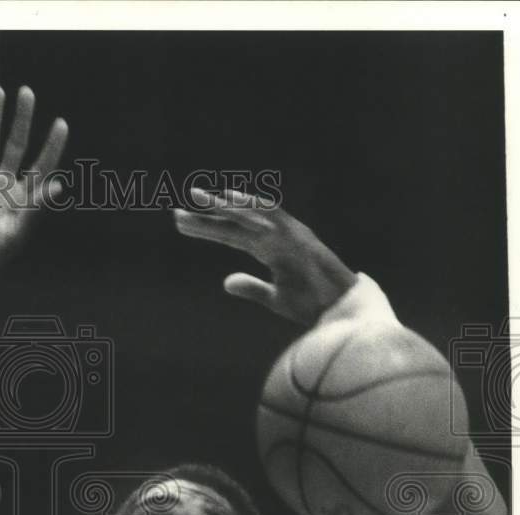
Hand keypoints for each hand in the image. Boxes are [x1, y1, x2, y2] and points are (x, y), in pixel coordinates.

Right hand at [0, 86, 67, 288]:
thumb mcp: (15, 233)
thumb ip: (34, 207)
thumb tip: (59, 185)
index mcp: (21, 201)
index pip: (41, 167)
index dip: (52, 146)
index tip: (60, 122)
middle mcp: (4, 187)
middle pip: (16, 146)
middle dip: (22, 119)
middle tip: (26, 91)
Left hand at [174, 188, 357, 326]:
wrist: (342, 311)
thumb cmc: (313, 304)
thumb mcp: (274, 298)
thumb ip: (251, 287)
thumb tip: (225, 282)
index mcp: (268, 250)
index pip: (230, 236)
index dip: (205, 229)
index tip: (180, 223)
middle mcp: (275, 237)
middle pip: (234, 224)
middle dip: (207, 217)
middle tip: (177, 211)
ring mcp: (287, 234)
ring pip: (251, 214)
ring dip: (225, 206)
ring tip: (199, 199)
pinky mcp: (299, 236)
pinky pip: (274, 216)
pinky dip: (254, 207)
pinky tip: (231, 201)